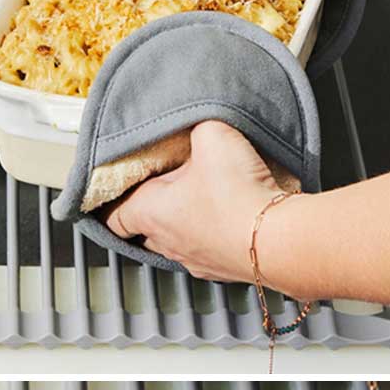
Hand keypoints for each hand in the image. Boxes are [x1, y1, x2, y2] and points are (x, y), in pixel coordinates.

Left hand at [101, 121, 296, 284]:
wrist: (281, 239)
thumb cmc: (238, 194)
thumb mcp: (212, 136)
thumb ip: (196, 125)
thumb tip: (197, 122)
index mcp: (151, 212)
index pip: (114, 216)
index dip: (109, 203)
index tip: (109, 195)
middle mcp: (169, 242)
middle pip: (146, 229)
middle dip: (151, 207)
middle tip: (164, 183)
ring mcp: (199, 260)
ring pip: (180, 240)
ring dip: (186, 221)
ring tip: (202, 196)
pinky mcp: (228, 268)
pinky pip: (212, 249)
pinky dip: (216, 233)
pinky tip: (232, 213)